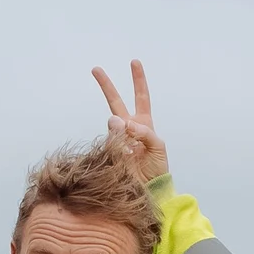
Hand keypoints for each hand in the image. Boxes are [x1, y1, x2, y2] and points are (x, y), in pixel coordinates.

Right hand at [93, 59, 168, 182]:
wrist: (150, 191)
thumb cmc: (157, 170)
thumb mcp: (158, 147)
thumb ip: (143, 132)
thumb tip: (120, 122)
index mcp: (143, 124)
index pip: (141, 97)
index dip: (138, 80)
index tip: (134, 62)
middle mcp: (128, 129)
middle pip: (115, 102)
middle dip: (106, 85)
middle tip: (95, 69)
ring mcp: (117, 139)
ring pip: (112, 124)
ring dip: (120, 130)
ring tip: (131, 147)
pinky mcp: (109, 152)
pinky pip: (110, 143)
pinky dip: (117, 147)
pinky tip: (127, 158)